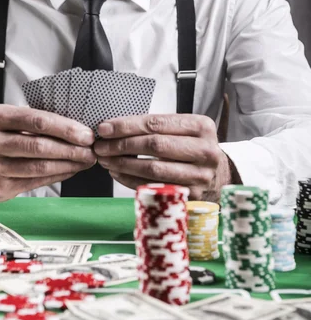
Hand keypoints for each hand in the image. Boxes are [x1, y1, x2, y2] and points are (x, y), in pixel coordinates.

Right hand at [0, 104, 95, 201]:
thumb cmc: (2, 136)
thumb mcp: (12, 120)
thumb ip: (38, 121)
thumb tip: (79, 127)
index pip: (36, 120)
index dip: (65, 128)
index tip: (86, 134)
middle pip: (38, 145)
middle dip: (70, 148)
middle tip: (91, 150)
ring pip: (38, 167)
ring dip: (68, 165)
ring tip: (86, 161)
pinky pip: (35, 182)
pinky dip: (57, 175)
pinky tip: (70, 170)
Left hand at [94, 114, 231, 200]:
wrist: (217, 174)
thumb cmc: (191, 146)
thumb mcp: (183, 129)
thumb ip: (154, 126)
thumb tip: (112, 127)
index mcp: (202, 126)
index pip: (156, 123)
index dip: (127, 126)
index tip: (104, 128)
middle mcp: (205, 151)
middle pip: (154, 145)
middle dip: (121, 145)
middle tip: (100, 145)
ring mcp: (200, 176)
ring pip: (152, 168)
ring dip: (123, 163)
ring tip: (106, 159)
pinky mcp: (191, 195)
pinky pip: (153, 187)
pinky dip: (130, 179)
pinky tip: (117, 172)